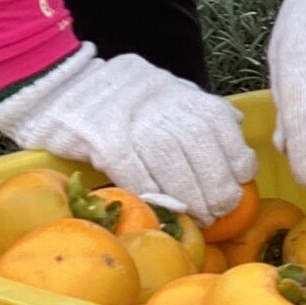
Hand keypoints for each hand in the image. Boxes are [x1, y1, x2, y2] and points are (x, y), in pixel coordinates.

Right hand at [0, 44, 253, 224]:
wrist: (63, 87)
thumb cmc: (122, 95)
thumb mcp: (169, 88)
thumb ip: (199, 108)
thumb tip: (236, 126)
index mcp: (183, 93)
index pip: (222, 127)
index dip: (237, 158)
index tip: (242, 181)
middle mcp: (162, 105)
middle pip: (200, 149)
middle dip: (217, 186)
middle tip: (221, 211)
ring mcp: (133, 122)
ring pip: (172, 165)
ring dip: (190, 197)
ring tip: (199, 217)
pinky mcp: (105, 141)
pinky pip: (135, 174)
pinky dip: (153, 194)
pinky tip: (163, 209)